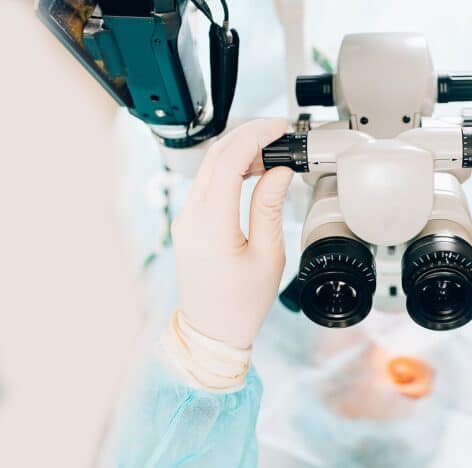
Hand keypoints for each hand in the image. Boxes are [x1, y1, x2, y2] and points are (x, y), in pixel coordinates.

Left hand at [172, 119, 292, 348]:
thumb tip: (278, 170)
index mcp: (211, 225)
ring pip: (209, 166)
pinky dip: (230, 168)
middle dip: (248, 136)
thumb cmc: (242, 303)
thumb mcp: (268, 255)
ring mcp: (186, 218)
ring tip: (272, 152)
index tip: (280, 127)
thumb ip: (270, 207)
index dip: (256, 136)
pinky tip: (253, 171)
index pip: (229, 161)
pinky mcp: (189, 222)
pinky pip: (207, 183)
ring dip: (239, 151)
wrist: (213, 330)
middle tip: (279, 134)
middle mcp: (191, 217)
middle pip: (215, 156)